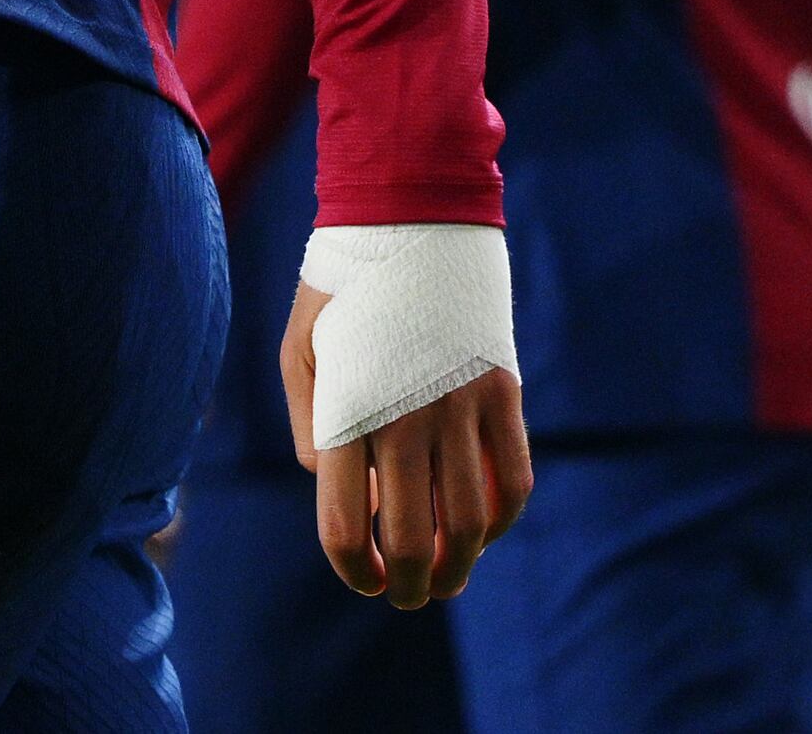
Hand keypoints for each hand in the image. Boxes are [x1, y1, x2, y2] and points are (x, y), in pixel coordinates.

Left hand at [283, 288, 529, 608]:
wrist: (409, 216)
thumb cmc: (340, 288)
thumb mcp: (300, 352)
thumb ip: (311, 429)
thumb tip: (340, 489)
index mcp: (346, 414)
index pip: (347, 528)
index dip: (355, 571)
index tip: (364, 580)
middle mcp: (404, 420)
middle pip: (410, 539)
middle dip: (408, 586)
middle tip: (406, 596)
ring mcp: (459, 409)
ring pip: (467, 523)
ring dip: (458, 567)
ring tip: (445, 580)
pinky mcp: (502, 395)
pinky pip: (512, 481)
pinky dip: (501, 520)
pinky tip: (483, 531)